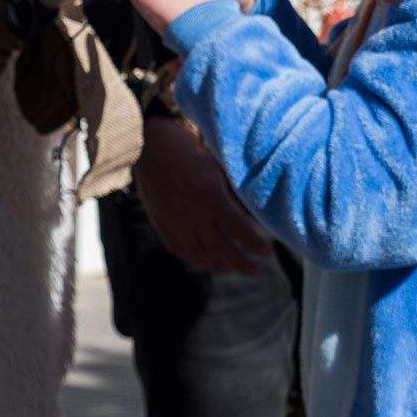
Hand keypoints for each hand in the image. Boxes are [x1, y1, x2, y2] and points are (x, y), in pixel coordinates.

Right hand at [134, 115, 270, 275]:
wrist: (148, 146)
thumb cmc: (188, 149)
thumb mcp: (217, 164)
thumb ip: (234, 188)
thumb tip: (255, 209)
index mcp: (210, 195)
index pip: (239, 228)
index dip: (254, 244)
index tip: (267, 252)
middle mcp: (193, 214)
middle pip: (221, 248)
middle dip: (241, 263)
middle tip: (256, 270)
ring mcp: (176, 222)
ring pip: (201, 254)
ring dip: (220, 265)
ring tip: (234, 269)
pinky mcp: (162, 224)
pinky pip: (180, 250)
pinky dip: (195, 260)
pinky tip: (206, 262)